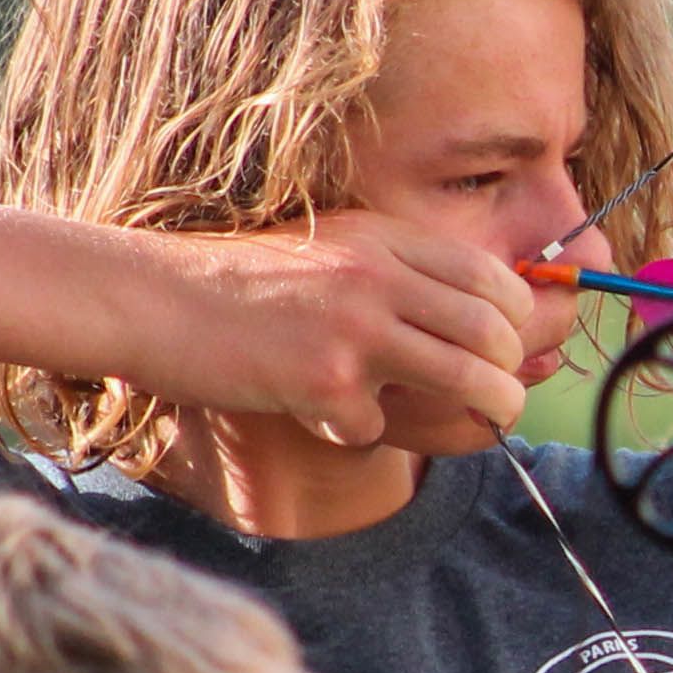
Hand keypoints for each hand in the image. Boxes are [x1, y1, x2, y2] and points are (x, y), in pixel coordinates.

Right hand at [140, 212, 534, 453]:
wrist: (155, 300)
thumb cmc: (243, 283)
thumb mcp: (331, 251)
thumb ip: (400, 274)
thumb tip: (484, 320)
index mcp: (385, 242)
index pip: (493, 279)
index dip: (518, 319)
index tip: (511, 345)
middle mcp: (378, 279)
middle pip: (495, 332)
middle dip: (512, 372)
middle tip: (505, 395)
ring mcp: (353, 331)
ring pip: (469, 379)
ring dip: (491, 410)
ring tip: (491, 422)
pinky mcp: (323, 383)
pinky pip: (378, 425)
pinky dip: (359, 430)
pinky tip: (323, 414)